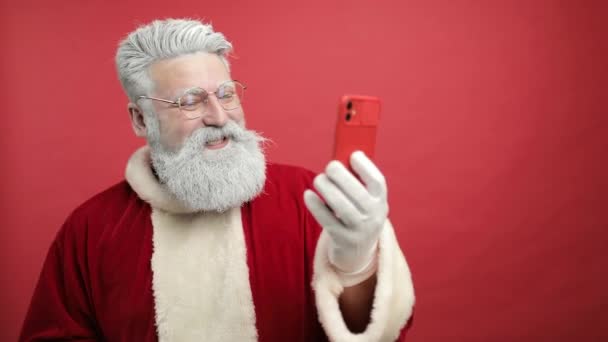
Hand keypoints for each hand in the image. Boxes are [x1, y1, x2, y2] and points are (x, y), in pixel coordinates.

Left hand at [304, 151, 387, 274]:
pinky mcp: (342, 239)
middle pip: (358, 193)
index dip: (366, 167)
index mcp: (381, 202)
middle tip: (330, 166)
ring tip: (319, 179)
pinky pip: (327, 220)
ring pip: (342, 207)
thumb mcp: (365, 201)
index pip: (378, 182)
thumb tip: (341, 157)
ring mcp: (359, 230)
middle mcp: (373, 217)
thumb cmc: (358, 214)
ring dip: (328, 189)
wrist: (357, 251)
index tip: (353, 155)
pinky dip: (316, 206)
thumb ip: (357, 181)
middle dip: (342, 176)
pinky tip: (308, 194)